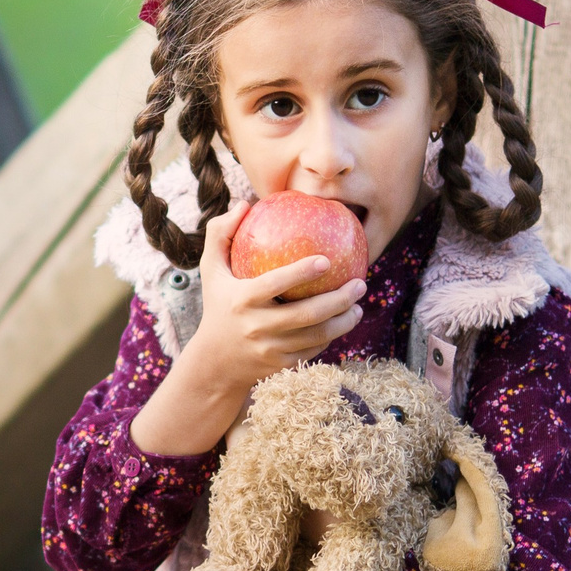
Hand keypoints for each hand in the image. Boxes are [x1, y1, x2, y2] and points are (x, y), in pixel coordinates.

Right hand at [128, 202, 366, 456]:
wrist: (215, 362)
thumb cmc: (218, 304)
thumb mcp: (210, 270)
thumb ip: (221, 234)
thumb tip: (245, 204)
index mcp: (242, 301)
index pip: (275, 285)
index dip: (301, 273)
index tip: (326, 260)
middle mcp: (257, 327)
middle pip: (306, 315)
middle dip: (339, 300)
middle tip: (360, 283)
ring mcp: (271, 349)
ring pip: (316, 336)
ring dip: (344, 321)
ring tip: (359, 304)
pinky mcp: (281, 366)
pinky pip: (313, 350)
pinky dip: (331, 336)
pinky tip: (345, 321)